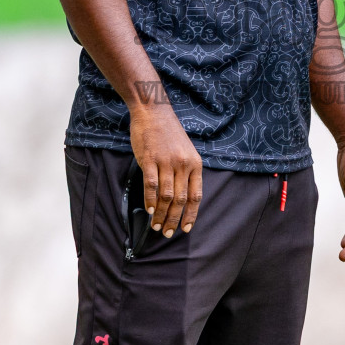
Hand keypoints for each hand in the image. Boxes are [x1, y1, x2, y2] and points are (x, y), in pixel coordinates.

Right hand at [129, 103, 202, 237]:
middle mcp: (183, 164)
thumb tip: (181, 198)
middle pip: (180, 200)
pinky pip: (152, 185)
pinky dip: (150, 201)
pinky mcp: (150, 160)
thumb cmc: (169, 133)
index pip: (195, 196)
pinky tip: (149, 210)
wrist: (154, 112)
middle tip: (167, 232)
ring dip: (161, 214)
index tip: (186, 229)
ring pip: (166, 196)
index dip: (191, 215)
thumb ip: (186, 172)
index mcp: (195, 164)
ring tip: (156, 225)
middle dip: (174, 220)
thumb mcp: (185, 151)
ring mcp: (166, 162)